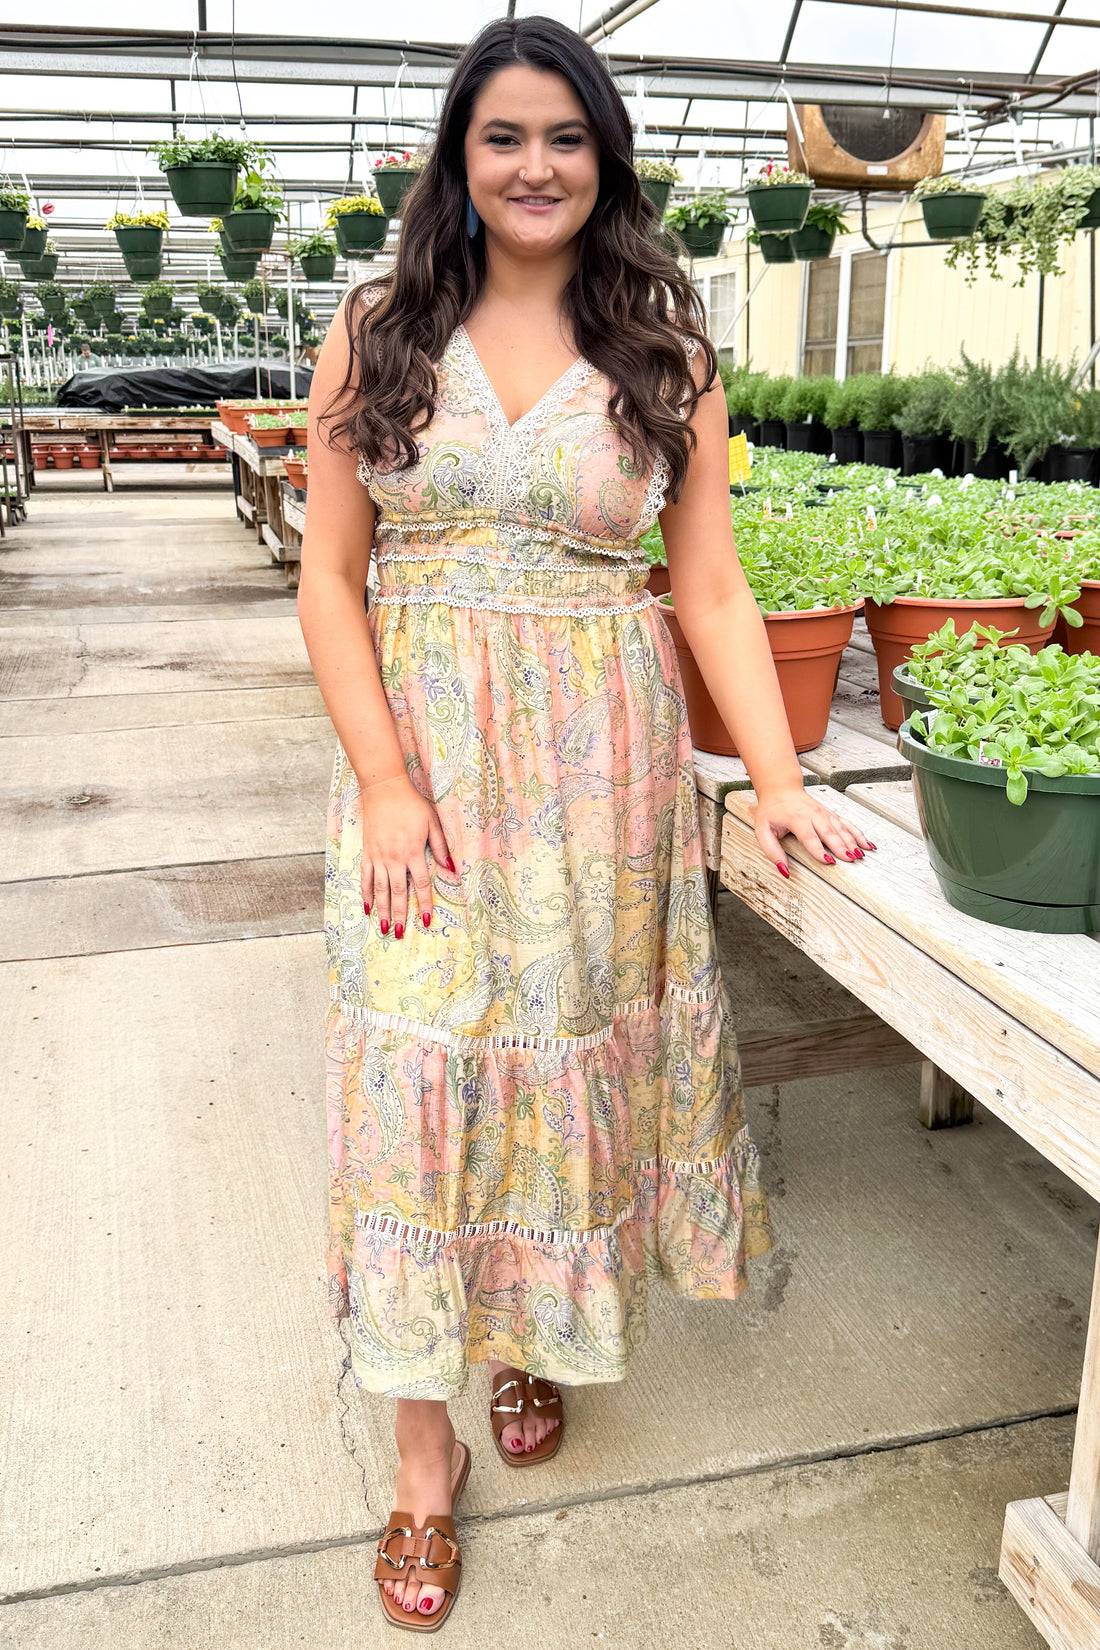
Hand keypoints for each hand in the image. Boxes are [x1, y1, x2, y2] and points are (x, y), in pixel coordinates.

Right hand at [359, 774, 454, 936]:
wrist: (384, 790)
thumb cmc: (412, 805)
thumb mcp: (432, 822)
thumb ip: (441, 846)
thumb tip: (452, 869)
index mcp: (413, 852)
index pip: (420, 885)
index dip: (424, 904)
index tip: (427, 921)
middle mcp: (395, 858)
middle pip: (398, 893)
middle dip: (400, 915)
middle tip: (400, 934)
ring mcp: (379, 856)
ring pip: (380, 889)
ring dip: (383, 910)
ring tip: (385, 927)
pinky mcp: (368, 852)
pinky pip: (365, 877)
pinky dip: (365, 894)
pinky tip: (367, 908)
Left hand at [753, 785, 876, 877]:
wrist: (781, 789)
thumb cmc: (772, 810)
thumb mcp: (762, 830)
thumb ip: (772, 851)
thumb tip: (783, 870)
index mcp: (797, 818)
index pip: (809, 836)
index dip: (818, 849)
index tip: (828, 861)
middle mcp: (814, 815)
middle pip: (830, 833)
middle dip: (841, 847)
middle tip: (850, 859)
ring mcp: (824, 814)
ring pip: (842, 829)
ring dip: (852, 842)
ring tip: (860, 855)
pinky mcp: (831, 815)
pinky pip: (847, 824)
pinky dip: (859, 834)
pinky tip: (867, 845)